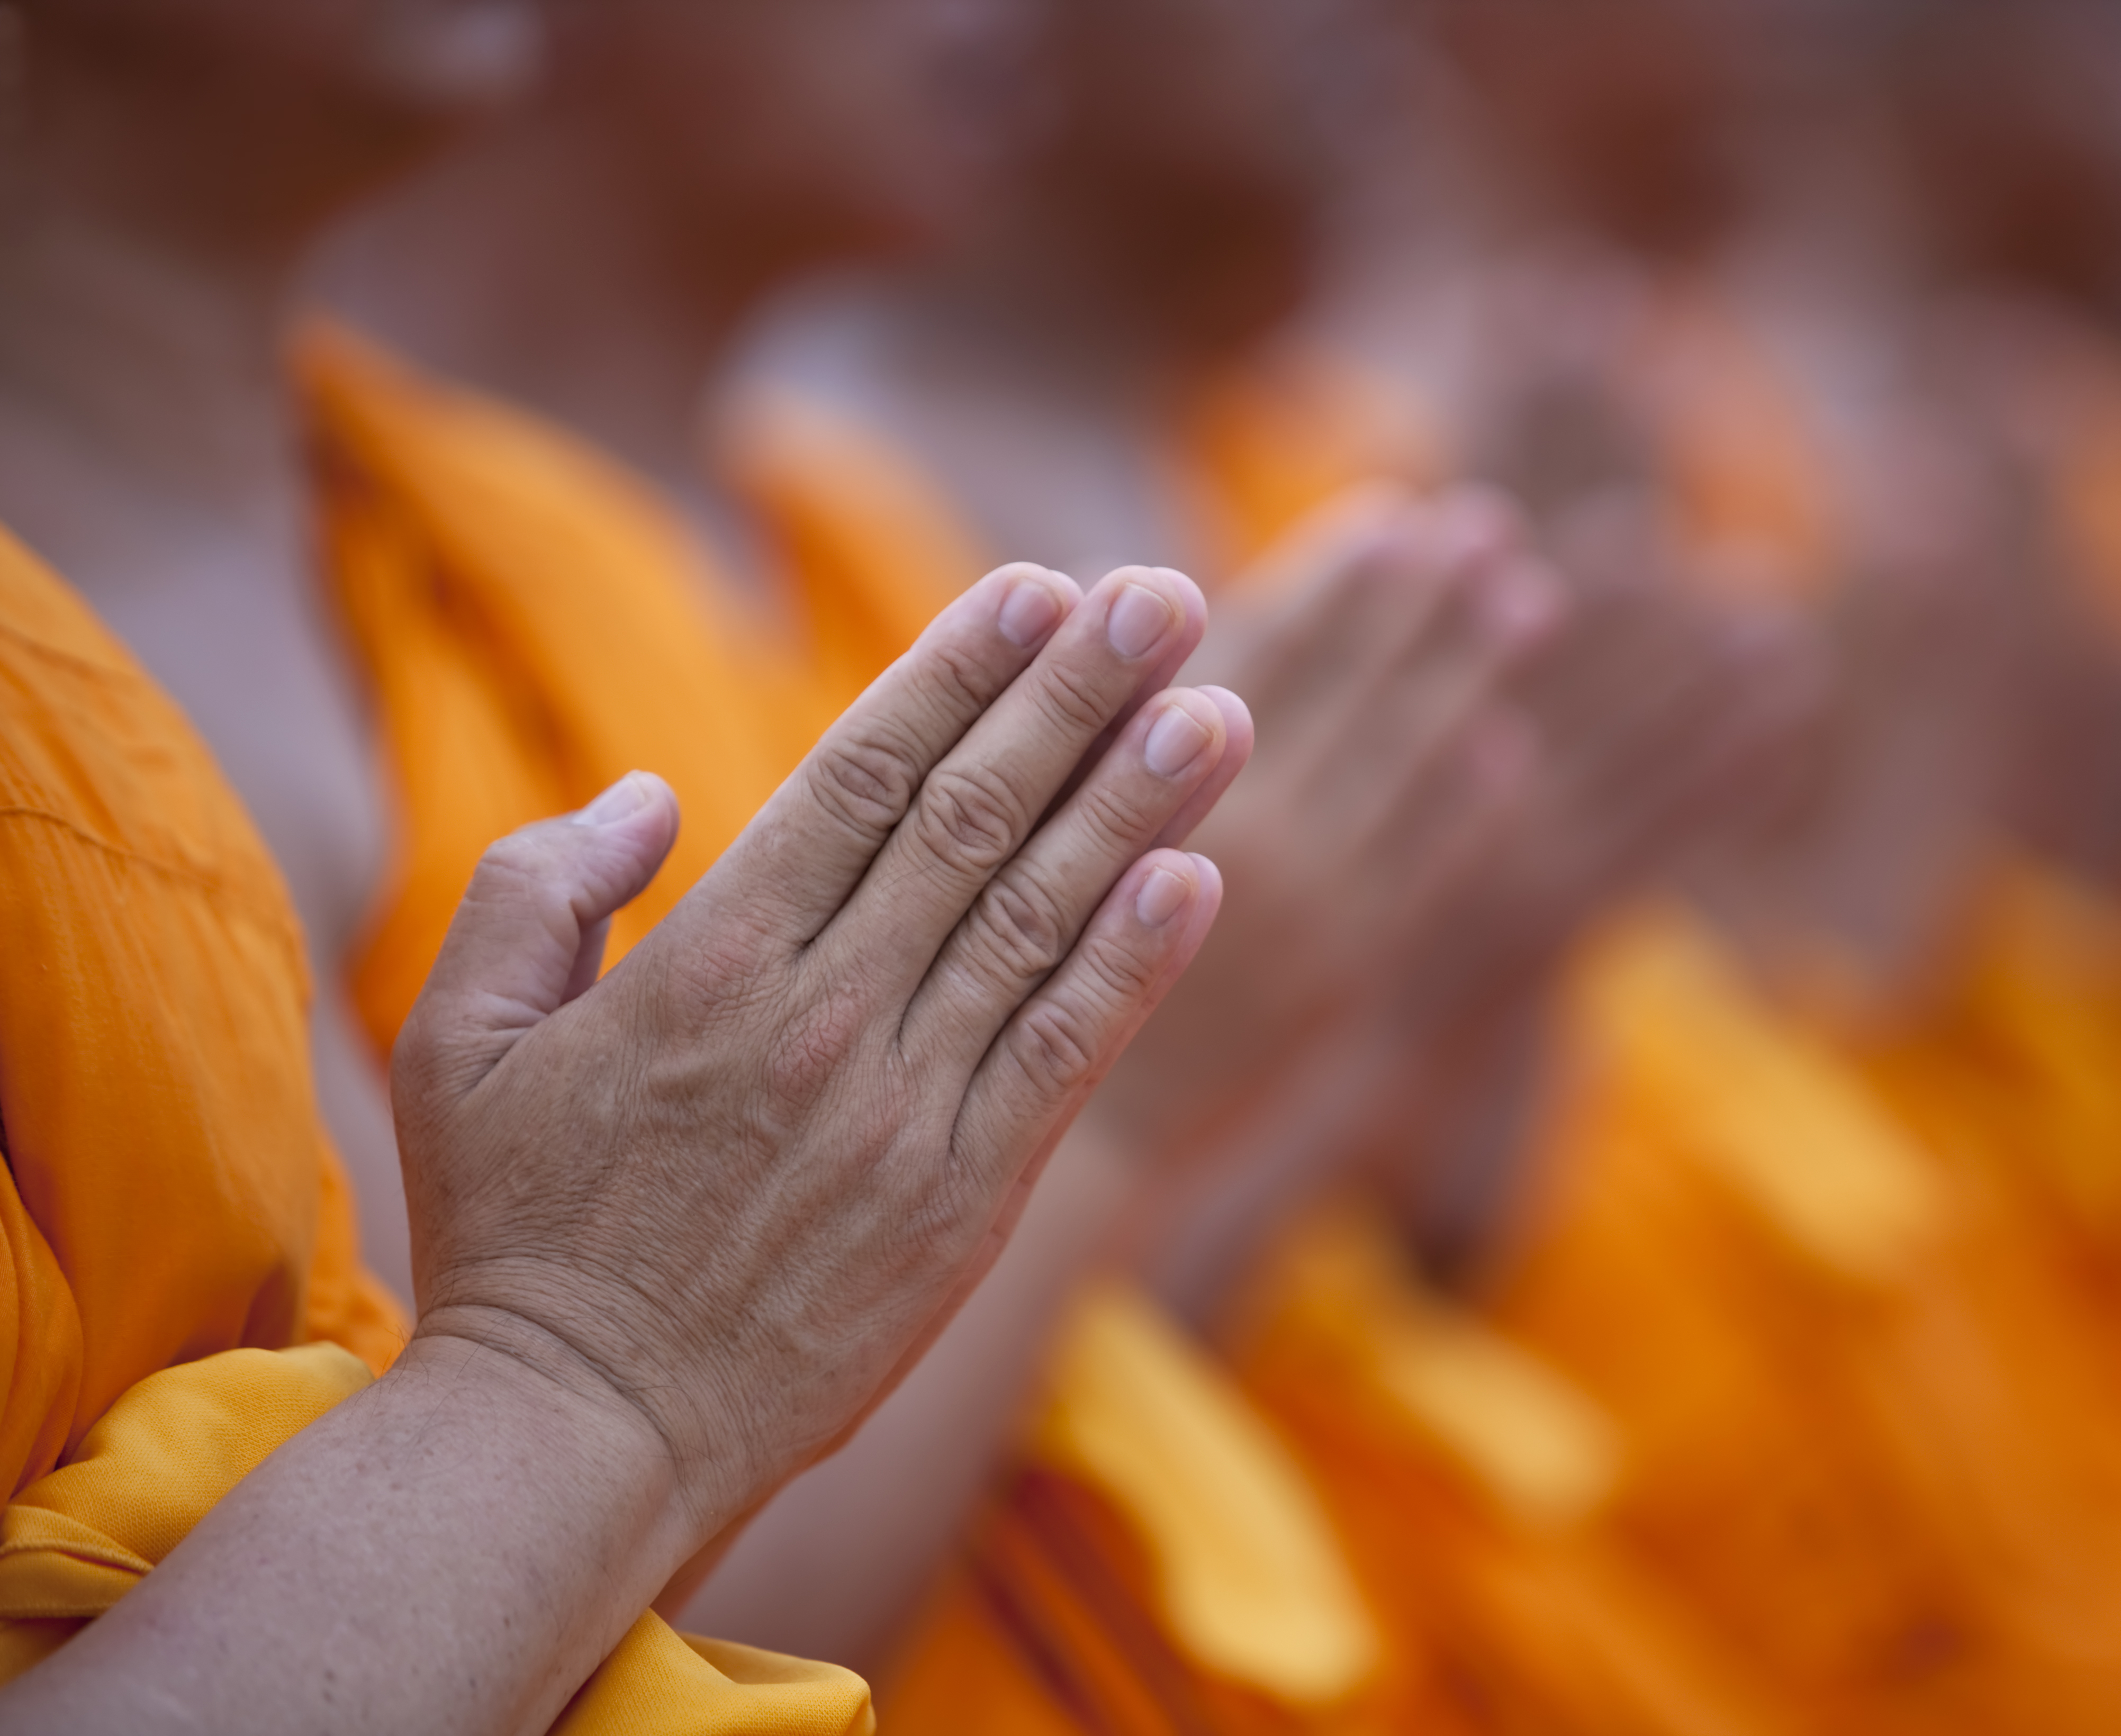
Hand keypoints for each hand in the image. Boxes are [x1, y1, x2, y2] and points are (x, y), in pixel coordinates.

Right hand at [391, 562, 1251, 1537]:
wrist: (583, 1433)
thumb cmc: (517, 1231)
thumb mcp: (457, 1040)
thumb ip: (538, 890)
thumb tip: (653, 795)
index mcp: (706, 963)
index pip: (861, 778)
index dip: (958, 671)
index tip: (1039, 589)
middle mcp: (820, 1019)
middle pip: (973, 821)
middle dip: (1075, 697)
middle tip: (1164, 595)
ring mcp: (902, 1112)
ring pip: (1040, 922)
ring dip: (1136, 804)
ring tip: (1217, 704)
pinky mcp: (963, 1203)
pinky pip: (1065, 1057)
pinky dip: (1136, 964)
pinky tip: (1199, 876)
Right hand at [1086, 488, 1554, 1161]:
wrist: (1084, 1143)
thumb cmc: (1029, 967)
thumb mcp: (1035, 826)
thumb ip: (1086, 720)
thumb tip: (1107, 594)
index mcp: (1146, 778)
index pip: (1260, 651)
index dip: (1327, 580)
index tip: (1387, 514)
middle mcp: (1236, 829)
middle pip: (1343, 687)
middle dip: (1415, 603)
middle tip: (1482, 524)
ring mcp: (1303, 903)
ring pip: (1402, 761)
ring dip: (1466, 672)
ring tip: (1527, 596)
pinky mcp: (1341, 973)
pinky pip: (1422, 867)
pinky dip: (1465, 800)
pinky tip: (1505, 744)